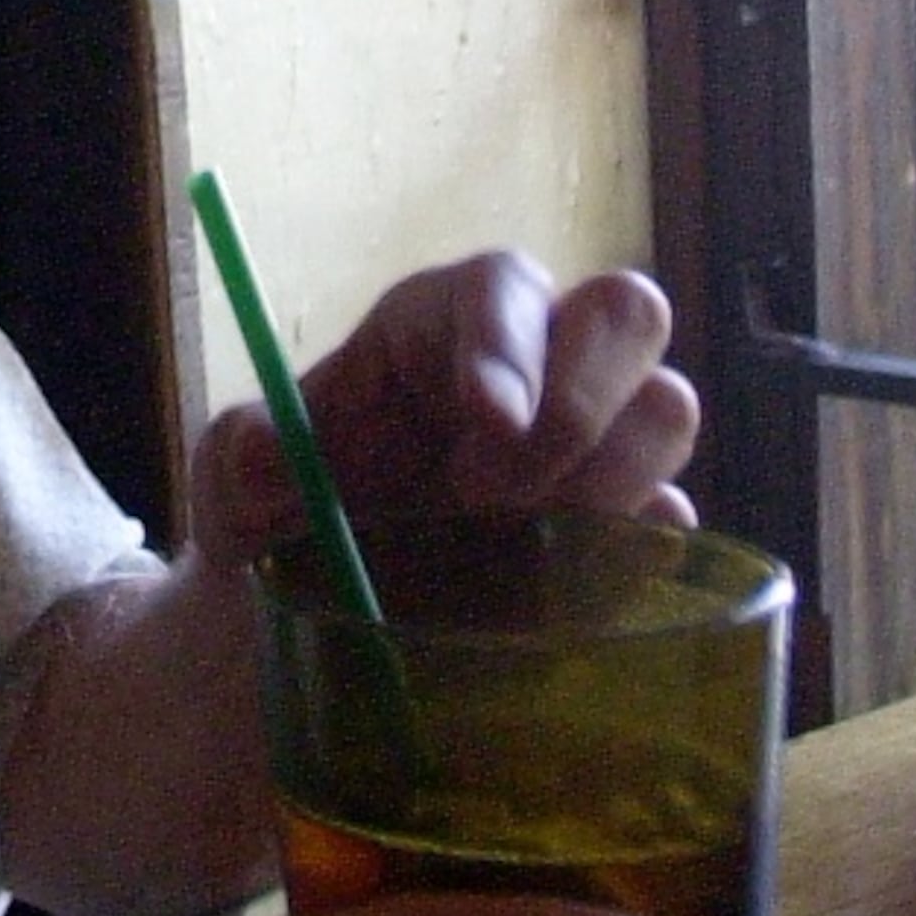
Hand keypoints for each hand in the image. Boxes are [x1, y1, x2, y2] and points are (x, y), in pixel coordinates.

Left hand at [189, 252, 697, 575]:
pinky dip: (635, 560)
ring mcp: (598, 449)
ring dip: (613, 477)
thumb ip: (242, 455)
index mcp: (444, 326)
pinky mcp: (629, 535)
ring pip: (667, 409)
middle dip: (580, 399)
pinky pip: (678, 528)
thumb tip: (269, 461)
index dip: (506, 339)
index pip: (502, 286)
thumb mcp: (237, 484)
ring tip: (520, 546)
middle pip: (627, 313)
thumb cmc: (288, 523)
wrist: (320, 630)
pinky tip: (566, 598)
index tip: (488, 419)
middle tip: (492, 494)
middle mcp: (540, 366)